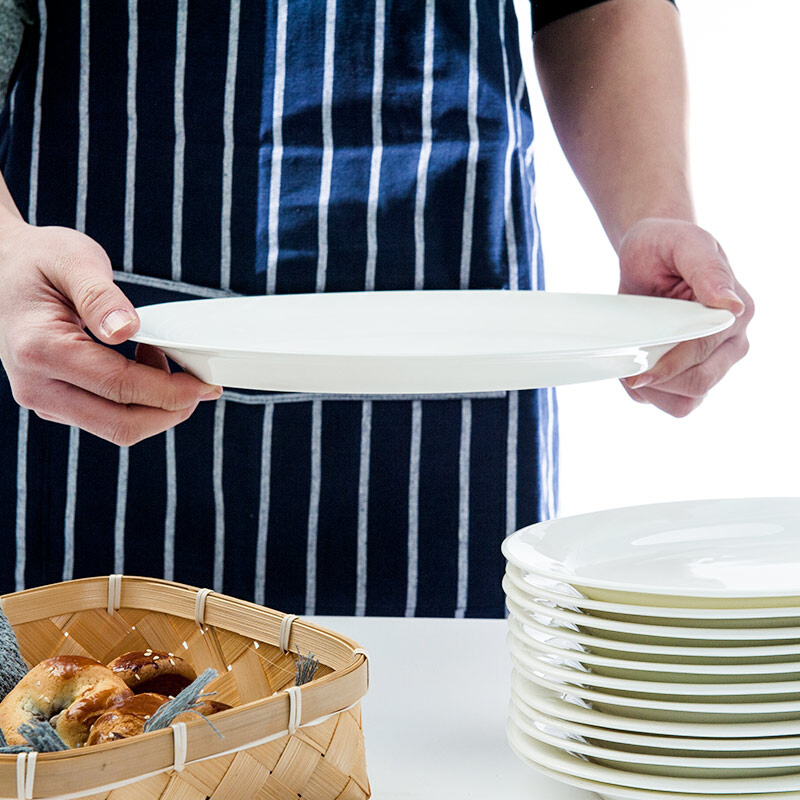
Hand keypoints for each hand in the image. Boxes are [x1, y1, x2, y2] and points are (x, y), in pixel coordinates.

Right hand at [0, 219, 221, 444]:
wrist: (2, 269)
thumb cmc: (38, 260)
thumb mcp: (72, 259)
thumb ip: (101, 295)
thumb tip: (127, 330)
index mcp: (39, 349)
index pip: (121, 388)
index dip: (172, 391)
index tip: (206, 383)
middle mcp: (36, 385)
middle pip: (122, 425)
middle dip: (171, 411)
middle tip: (199, 383)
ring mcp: (44, 399)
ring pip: (117, 428)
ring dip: (156, 407)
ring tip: (162, 359)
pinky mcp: (56, 404)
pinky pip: (108, 418)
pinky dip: (138, 404)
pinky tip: (144, 367)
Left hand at [617, 218, 753, 416]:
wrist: (648, 255)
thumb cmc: (666, 245)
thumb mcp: (685, 243)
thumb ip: (707, 269)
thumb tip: (733, 306)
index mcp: (737, 315)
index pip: (703, 353)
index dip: (669, 366)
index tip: (637, 371)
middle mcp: (732, 343)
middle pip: (697, 384)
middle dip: (658, 380)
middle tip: (627, 364)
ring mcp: (714, 362)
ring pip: (687, 402)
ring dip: (653, 393)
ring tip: (632, 367)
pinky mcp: (693, 375)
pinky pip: (674, 404)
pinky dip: (651, 397)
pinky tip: (636, 372)